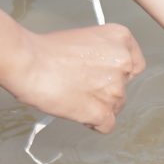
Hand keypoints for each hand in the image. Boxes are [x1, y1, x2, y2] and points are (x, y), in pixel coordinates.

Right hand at [6, 23, 143, 131]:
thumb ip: (100, 54)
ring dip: (98, 106)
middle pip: (123, 87)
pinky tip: (78, 112)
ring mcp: (115, 90)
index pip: (135, 64)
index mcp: (121, 39)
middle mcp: (123, 64)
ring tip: (74, 98)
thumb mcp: (83, 39)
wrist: (28, 63)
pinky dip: (94, 123)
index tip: (105, 75)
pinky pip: (107, 125)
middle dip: (105, 90)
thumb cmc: (46, 50)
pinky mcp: (102, 112)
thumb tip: (99, 72)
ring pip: (116, 107)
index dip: (118, 73)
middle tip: (81, 87)